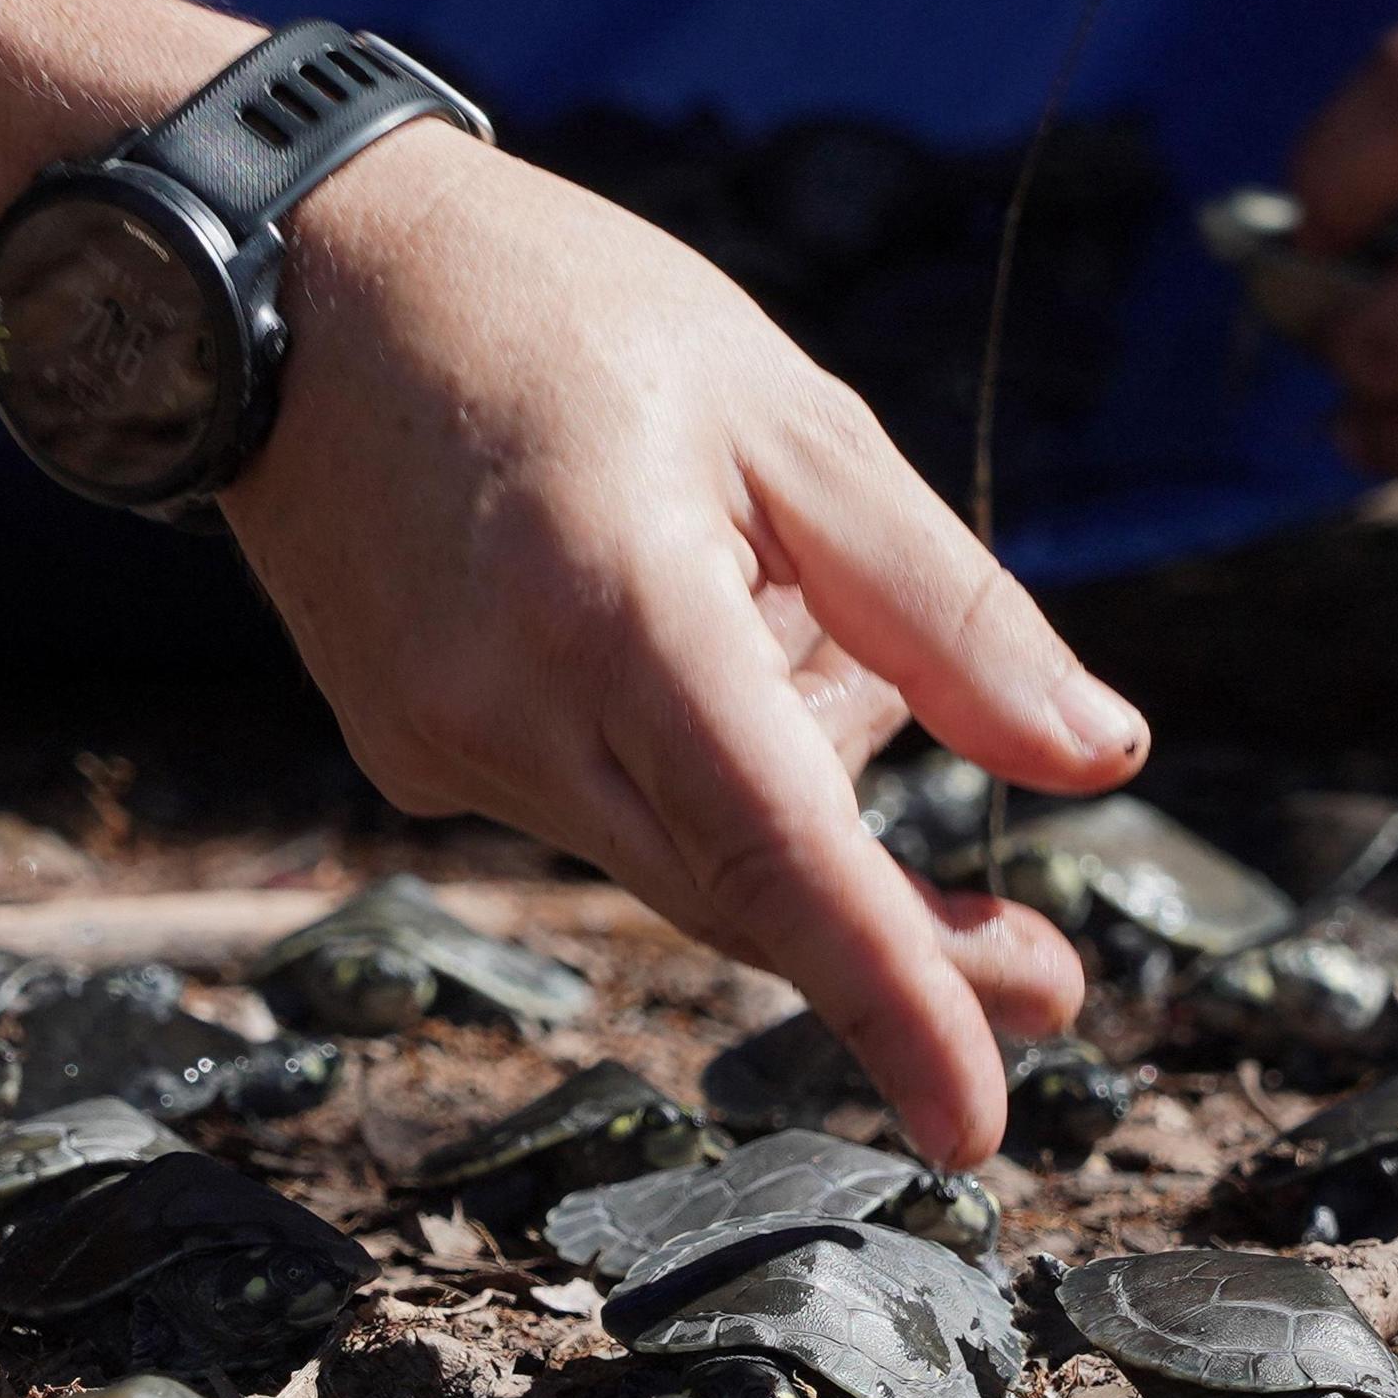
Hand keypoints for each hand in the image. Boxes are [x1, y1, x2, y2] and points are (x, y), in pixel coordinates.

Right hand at [225, 123, 1149, 1166]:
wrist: (298, 276)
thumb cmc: (566, 311)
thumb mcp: (796, 416)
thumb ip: (949, 609)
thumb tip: (1099, 758)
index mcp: (620, 605)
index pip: (779, 852)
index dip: (888, 996)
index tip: (976, 1120)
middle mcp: (511, 707)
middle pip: (740, 893)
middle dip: (896, 944)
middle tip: (1044, 967)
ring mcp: (438, 746)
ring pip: (672, 857)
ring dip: (782, 793)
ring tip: (787, 608)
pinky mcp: (406, 754)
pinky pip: (593, 811)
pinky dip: (680, 761)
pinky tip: (668, 614)